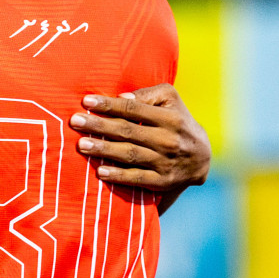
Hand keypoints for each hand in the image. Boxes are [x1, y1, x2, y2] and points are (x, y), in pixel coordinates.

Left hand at [69, 84, 210, 191]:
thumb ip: (148, 95)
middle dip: (99, 126)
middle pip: (128, 131)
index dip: (109, 105)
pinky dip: (118, 176)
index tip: (86, 102)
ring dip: (104, 150)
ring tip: (82, 145)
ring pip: (129, 155)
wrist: (203, 158)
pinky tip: (100, 171)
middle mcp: (168, 140)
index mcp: (170, 118)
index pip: (134, 110)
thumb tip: (122, 97)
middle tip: (75, 121)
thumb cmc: (177, 122)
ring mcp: (165, 162)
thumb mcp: (171, 102)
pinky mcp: (162, 181)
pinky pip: (137, 178)